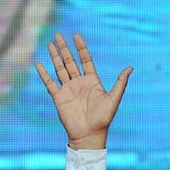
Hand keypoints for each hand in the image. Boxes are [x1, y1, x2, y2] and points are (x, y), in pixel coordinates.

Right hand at [35, 32, 131, 149]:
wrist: (89, 135)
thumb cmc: (103, 119)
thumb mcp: (113, 99)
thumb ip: (120, 83)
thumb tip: (131, 67)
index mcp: (92, 81)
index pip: (85, 60)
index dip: (81, 48)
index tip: (76, 36)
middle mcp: (79, 83)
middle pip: (70, 61)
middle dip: (64, 48)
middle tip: (58, 35)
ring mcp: (68, 89)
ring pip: (60, 69)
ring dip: (55, 57)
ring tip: (50, 44)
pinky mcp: (58, 97)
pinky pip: (49, 83)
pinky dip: (43, 73)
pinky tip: (39, 64)